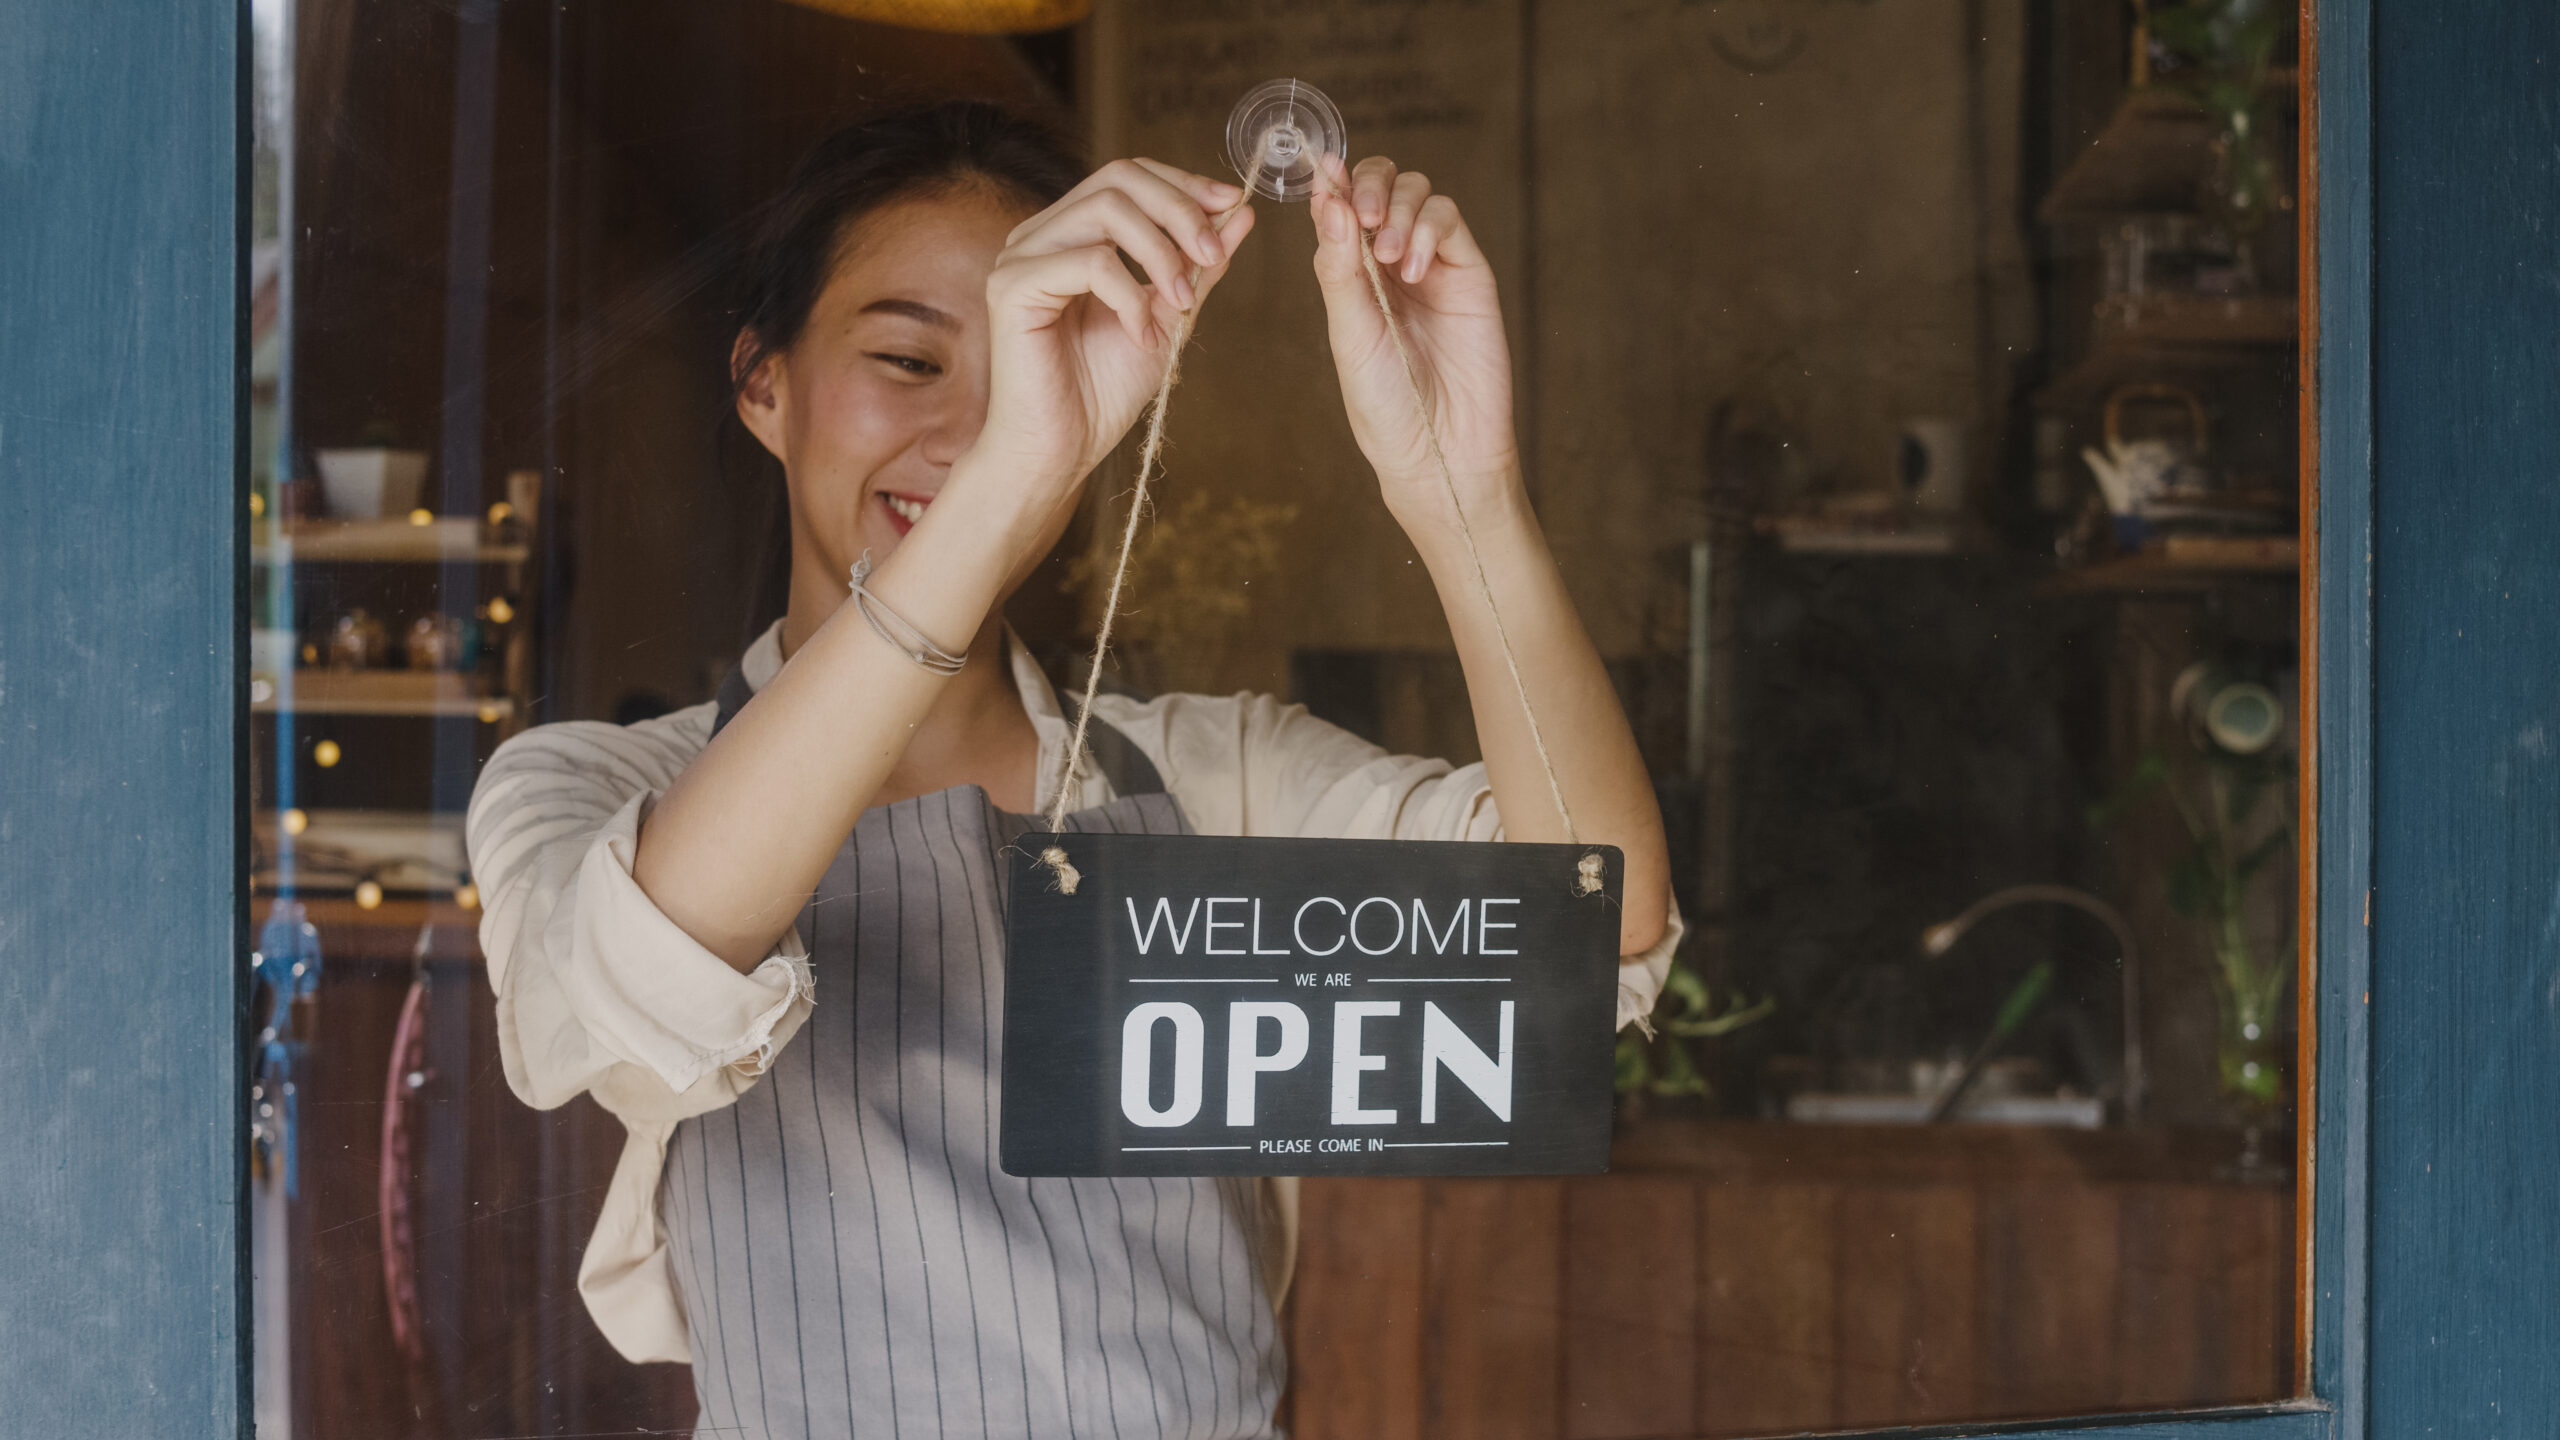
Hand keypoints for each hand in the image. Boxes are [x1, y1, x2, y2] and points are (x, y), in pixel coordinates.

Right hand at [969, 159, 1256, 502]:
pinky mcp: (1011, 287)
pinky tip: (1140, 335)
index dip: (1183, 183)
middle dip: (1180, 210)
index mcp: (1071, 234)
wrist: (1061, 451)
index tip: (1231, 205)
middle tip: (1213, 258)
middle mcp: (1041, 235)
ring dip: (1161, 253)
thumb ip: (1199, 264)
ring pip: (1105, 210)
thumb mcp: (1169, 316)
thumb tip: (1240, 211)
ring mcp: (1021, 257)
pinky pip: (1089, 261)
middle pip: (1118, 178)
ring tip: (1182, 303)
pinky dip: (1129, 295)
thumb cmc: (1103, 392)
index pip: (1127, 175)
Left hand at [1309, 155, 1521, 524]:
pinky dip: (1427, 228)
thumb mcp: (1348, 332)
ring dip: (1397, 208)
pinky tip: (1412, 268)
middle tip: (1363, 215)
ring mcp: (1431, 263)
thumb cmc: (1384, 402)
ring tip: (1387, 257)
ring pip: (1417, 192)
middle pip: (1380, 185)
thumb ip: (1337, 265)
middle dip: (1368, 185)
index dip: (1332, 183)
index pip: (1339, 206)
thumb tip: (1325, 198)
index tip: (1323, 171)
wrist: (1439, 447)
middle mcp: (1389, 262)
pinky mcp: (1469, 271)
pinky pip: (1449, 220)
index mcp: (1350, 275)